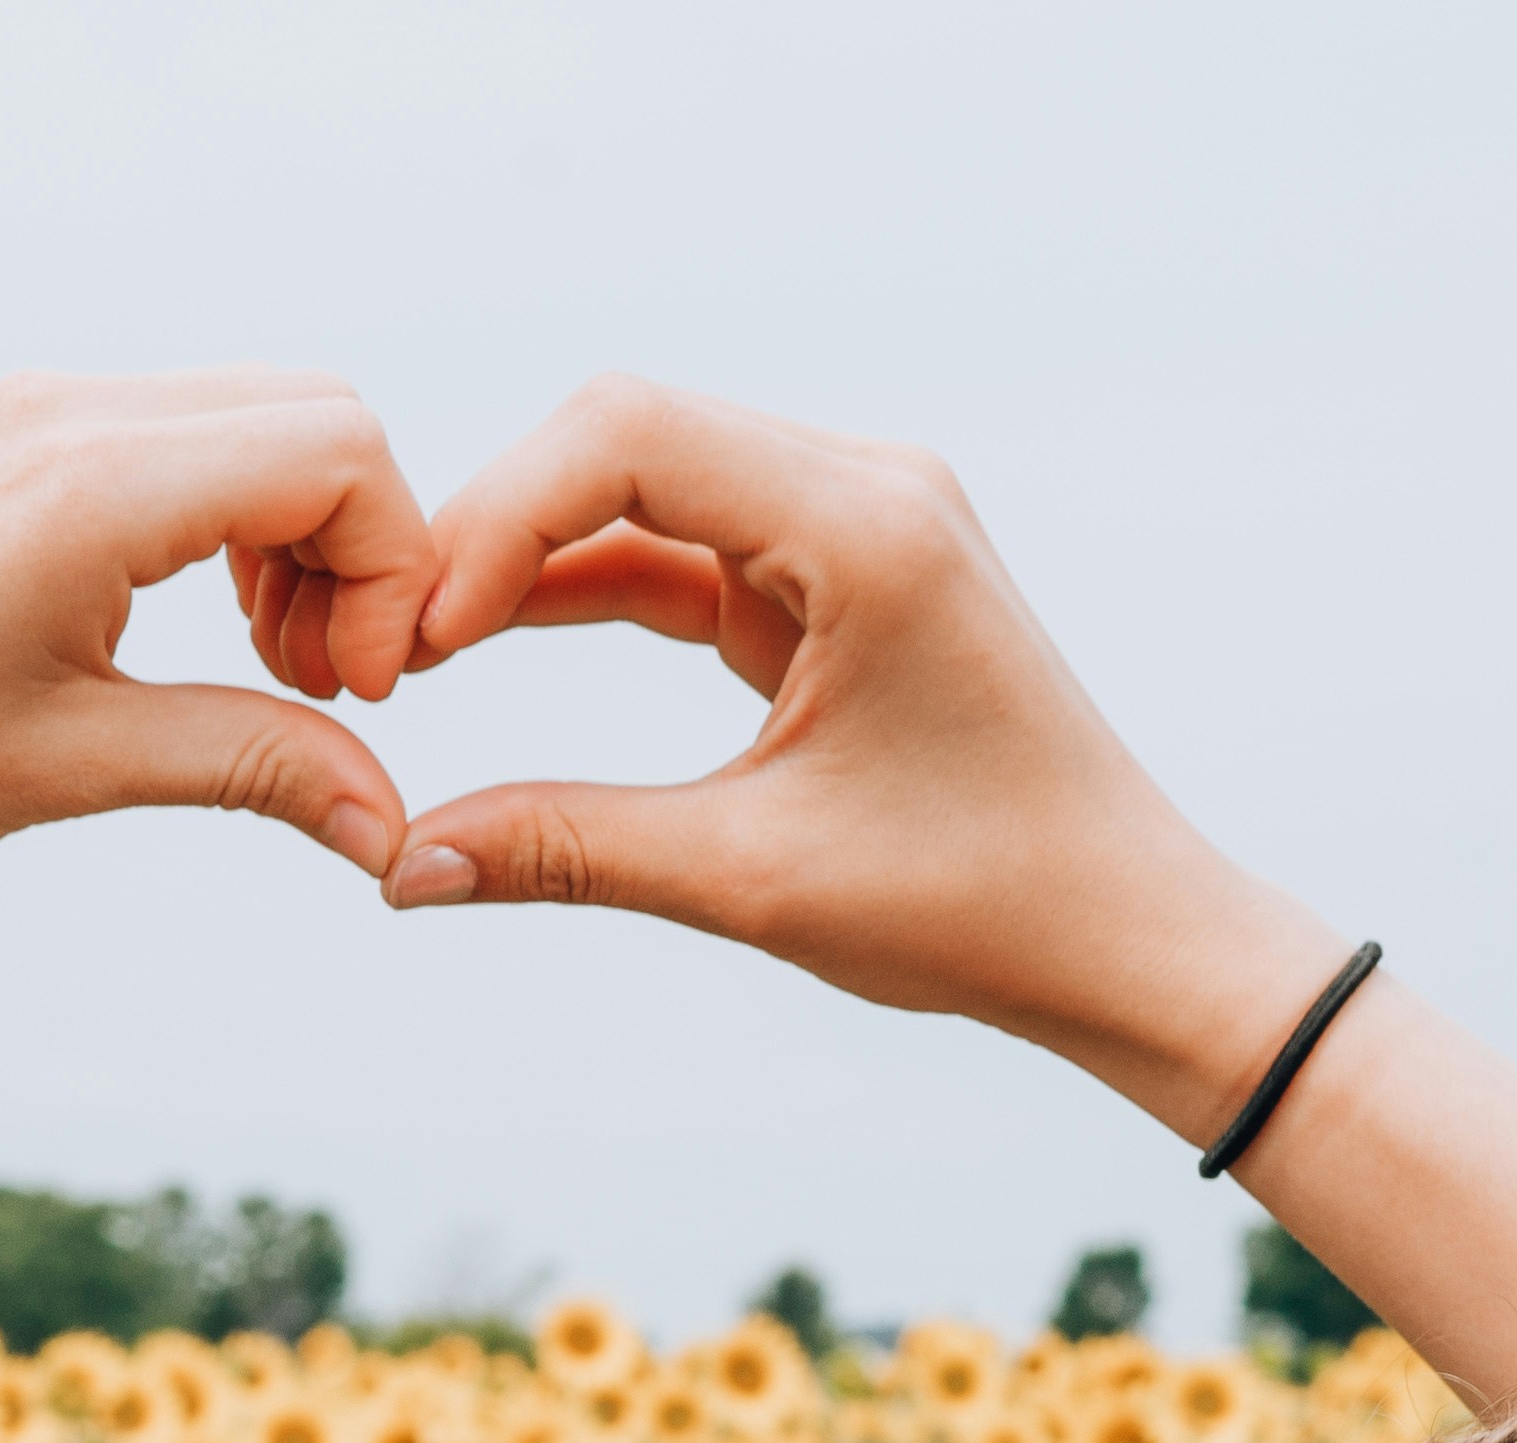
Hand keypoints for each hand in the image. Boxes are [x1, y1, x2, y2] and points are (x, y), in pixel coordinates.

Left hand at [0, 369, 438, 887]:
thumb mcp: (73, 768)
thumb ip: (252, 765)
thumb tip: (390, 826)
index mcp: (91, 481)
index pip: (340, 453)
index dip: (391, 574)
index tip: (354, 697)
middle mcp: (69, 413)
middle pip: (321, 416)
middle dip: (361, 550)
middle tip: (320, 688)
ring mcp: (37, 411)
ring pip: (261, 419)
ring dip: (302, 538)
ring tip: (266, 672)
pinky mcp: (15, 435)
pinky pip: (187, 435)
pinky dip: (234, 520)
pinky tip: (199, 630)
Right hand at [378, 377, 1350, 1139]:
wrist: (1126, 936)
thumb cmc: (983, 907)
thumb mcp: (756, 881)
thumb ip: (570, 849)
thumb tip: (399, 868)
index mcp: (868, 525)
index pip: (629, 433)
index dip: (496, 516)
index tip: (416, 637)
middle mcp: (868, 486)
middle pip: (625, 433)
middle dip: (494, 526)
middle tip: (389, 647)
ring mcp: (858, 521)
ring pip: (645, 487)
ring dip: (530, 557)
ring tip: (416, 654)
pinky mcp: (840, 575)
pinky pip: (684, 550)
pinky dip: (586, 589)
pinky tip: (485, 644)